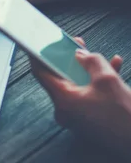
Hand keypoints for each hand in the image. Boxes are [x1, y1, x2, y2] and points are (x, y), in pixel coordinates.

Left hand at [32, 37, 130, 157]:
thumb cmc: (124, 118)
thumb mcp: (108, 80)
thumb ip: (91, 61)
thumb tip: (80, 54)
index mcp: (63, 100)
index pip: (41, 72)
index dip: (40, 55)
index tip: (39, 42)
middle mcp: (65, 110)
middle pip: (60, 78)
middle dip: (70, 60)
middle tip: (77, 45)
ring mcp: (76, 116)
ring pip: (77, 85)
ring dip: (87, 70)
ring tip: (96, 55)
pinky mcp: (88, 119)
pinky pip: (87, 95)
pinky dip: (96, 83)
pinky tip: (113, 69)